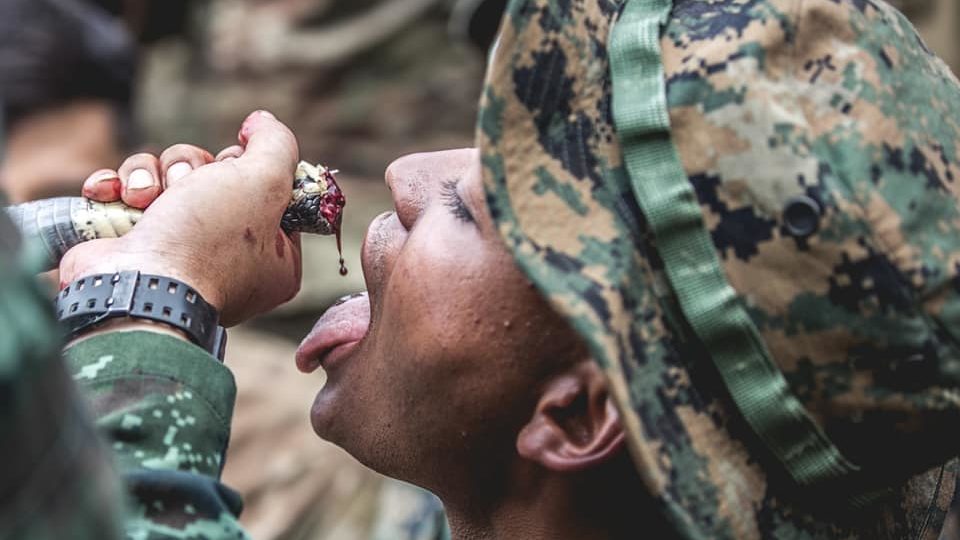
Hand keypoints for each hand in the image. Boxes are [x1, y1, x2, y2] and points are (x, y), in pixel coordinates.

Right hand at [60, 110, 302, 326]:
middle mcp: (230, 259)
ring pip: (168, 177)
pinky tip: (109, 193)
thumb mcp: (265, 181)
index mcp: (274, 258)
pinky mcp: (135, 246)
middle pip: (215, 175)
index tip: (239, 173)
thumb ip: (276, 144)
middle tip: (187, 186)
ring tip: (143, 198)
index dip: (250, 169)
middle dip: (192, 169)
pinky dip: (116, 187)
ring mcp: (178, 254)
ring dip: (150, 175)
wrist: (137, 287)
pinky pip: (128, 195)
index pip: (270, 191)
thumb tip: (263, 122)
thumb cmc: (209, 240)